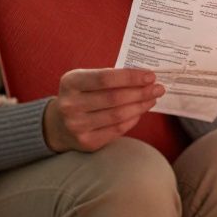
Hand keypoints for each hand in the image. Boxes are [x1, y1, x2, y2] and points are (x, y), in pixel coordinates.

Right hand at [42, 68, 165, 152]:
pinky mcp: (86, 141)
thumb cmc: (81, 95)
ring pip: (118, 115)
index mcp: (71, 82)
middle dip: (141, 92)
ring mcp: (77, 125)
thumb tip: (144, 77)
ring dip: (140, 106)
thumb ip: (110, 76)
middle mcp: (70, 104)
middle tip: (158, 88)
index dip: (131, 77)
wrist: (58, 124)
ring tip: (152, 99)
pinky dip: (133, 119)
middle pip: (115, 98)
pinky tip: (140, 111)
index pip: (106, 78)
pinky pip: (117, 129)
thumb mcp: (86, 79)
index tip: (150, 75)